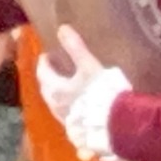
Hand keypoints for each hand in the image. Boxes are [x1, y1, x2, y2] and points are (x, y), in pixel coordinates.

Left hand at [33, 25, 127, 160]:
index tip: (47, 56)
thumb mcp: (90, 67)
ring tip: (67, 88)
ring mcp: (66, 121)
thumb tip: (62, 28)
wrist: (117, 125)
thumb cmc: (102, 94)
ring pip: (55, 105)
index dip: (44, 63)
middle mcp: (56, 106)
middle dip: (48, 79)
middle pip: (46, 90)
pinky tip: (79, 108)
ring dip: (58, 95)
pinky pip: (67, 116)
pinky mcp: (77, 131)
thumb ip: (76, 48)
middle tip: (55, 70)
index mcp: (56, 90)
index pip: (43, 73)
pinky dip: (68, 108)